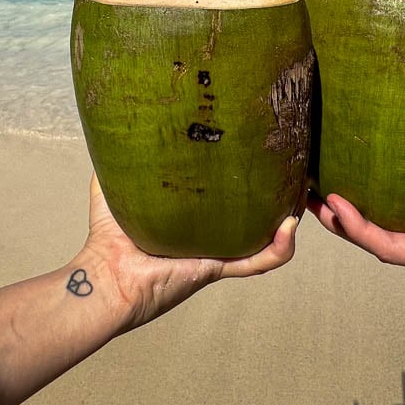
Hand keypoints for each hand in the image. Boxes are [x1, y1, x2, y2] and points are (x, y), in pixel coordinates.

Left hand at [76, 173, 298, 331]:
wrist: (104, 277)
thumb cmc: (106, 239)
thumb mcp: (114, 189)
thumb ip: (117, 162)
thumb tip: (115, 127)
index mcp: (192, 218)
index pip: (226, 197)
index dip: (246, 179)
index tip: (261, 153)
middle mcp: (209, 236)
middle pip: (254, 215)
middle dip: (277, 195)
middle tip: (291, 170)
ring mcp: (217, 253)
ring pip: (266, 238)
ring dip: (288, 219)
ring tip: (300, 195)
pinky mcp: (216, 268)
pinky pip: (257, 261)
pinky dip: (278, 249)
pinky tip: (289, 227)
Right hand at [309, 60, 404, 309]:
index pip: (403, 166)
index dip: (369, 152)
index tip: (338, 126)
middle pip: (382, 198)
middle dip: (343, 185)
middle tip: (309, 162)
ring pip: (377, 226)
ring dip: (341, 213)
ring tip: (307, 191)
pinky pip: (395, 247)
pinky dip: (365, 231)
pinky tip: (338, 210)